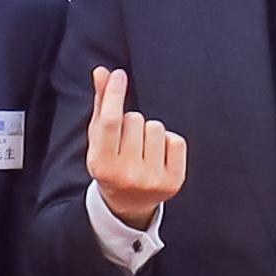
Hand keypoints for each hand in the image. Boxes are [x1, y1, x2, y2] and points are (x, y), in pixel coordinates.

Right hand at [87, 68, 187, 229]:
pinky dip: (168, 142)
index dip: (115, 94)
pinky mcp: (174, 181)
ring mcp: (152, 180)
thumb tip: (102, 72)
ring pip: (156, 127)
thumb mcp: (98, 140)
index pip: (111, 122)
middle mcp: (128, 174)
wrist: (128, 204)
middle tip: (127, 143)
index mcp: (103, 165)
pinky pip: (176, 140)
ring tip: (142, 149)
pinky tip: (157, 156)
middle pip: (135, 119)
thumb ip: (100, 104)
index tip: (120, 75)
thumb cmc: (111, 164)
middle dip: (131, 122)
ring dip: (149, 132)